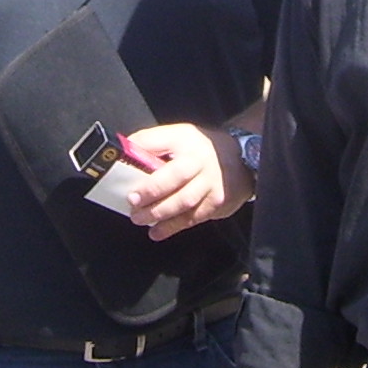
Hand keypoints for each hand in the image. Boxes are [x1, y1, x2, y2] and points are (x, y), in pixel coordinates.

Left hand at [124, 123, 250, 241]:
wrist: (244, 160)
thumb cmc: (201, 149)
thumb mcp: (179, 136)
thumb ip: (152, 142)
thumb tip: (123, 151)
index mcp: (186, 140)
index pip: (159, 142)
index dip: (141, 154)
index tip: (124, 169)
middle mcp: (200, 161)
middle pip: (174, 178)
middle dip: (150, 193)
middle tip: (132, 203)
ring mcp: (211, 184)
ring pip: (183, 202)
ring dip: (159, 213)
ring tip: (139, 219)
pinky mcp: (217, 203)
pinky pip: (193, 218)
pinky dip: (173, 227)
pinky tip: (157, 231)